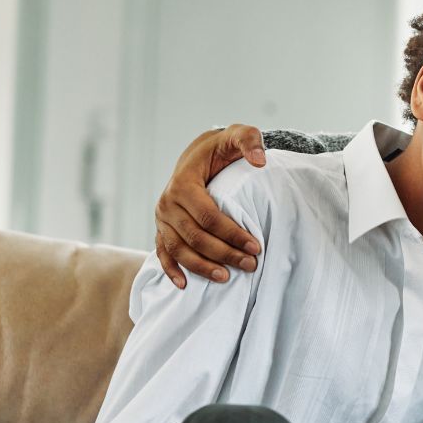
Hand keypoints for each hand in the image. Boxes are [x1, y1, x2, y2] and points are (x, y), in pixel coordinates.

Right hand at [154, 124, 266, 287]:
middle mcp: (167, 203)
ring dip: (201, 267)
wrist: (198, 155)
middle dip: (223, 254)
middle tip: (250, 264)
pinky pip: (163, 253)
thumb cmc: (221, 149)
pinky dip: (172, 270)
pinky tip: (184, 285)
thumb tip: (260, 161)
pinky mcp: (162, 228)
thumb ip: (249, 141)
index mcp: (183, 184)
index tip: (256, 246)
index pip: (208, 216)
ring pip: (179, 249)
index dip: (232, 233)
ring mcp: (162, 218)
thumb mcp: (237, 136)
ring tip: (226, 278)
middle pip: (195, 237)